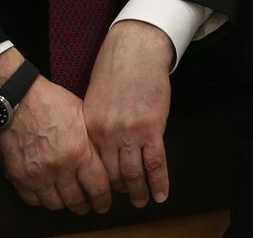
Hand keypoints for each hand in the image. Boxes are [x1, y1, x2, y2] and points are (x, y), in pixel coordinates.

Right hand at [0, 73, 112, 213]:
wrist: (19, 99)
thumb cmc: (53, 102)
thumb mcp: (84, 117)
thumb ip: (93, 144)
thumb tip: (104, 163)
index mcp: (79, 152)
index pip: (97, 188)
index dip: (103, 200)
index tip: (104, 203)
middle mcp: (59, 168)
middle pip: (76, 201)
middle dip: (85, 205)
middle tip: (88, 205)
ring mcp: (37, 174)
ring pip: (55, 204)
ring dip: (64, 204)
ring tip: (69, 199)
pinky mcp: (18, 176)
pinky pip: (32, 200)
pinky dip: (42, 200)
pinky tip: (48, 194)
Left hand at [83, 20, 175, 207]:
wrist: (137, 51)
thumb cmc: (116, 71)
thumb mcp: (96, 100)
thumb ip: (97, 126)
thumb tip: (103, 149)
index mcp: (91, 128)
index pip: (95, 166)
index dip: (103, 182)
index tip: (109, 190)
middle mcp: (107, 135)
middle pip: (113, 174)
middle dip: (120, 191)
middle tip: (127, 200)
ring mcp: (130, 133)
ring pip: (134, 173)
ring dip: (139, 192)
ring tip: (143, 202)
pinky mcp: (152, 128)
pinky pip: (156, 163)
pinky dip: (159, 182)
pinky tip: (161, 194)